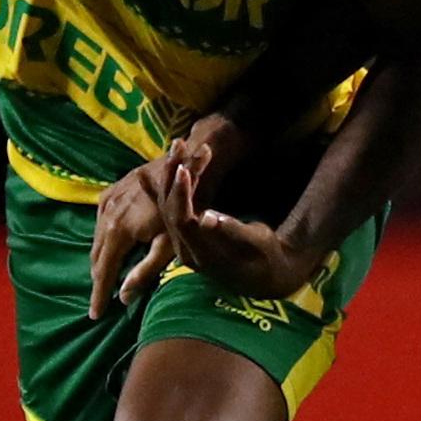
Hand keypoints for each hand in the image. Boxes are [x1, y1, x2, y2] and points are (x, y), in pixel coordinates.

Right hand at [84, 116, 253, 317]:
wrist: (181, 164)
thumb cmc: (183, 206)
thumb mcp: (169, 244)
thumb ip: (145, 271)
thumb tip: (123, 297)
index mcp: (118, 232)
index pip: (104, 272)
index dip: (99, 296)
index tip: (95, 316)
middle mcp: (105, 216)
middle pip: (96, 257)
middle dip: (98, 280)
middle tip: (100, 302)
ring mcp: (105, 202)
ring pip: (96, 240)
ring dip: (100, 261)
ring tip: (103, 281)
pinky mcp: (109, 193)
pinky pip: (100, 223)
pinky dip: (103, 240)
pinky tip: (108, 250)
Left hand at [158, 157, 317, 303]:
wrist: (267, 275)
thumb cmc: (268, 256)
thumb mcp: (256, 243)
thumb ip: (230, 230)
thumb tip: (207, 217)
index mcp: (202, 254)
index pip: (183, 220)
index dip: (182, 194)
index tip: (185, 169)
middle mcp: (187, 250)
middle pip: (171, 210)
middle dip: (174, 176)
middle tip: (180, 145)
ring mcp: (184, 244)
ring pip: (169, 207)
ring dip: (171, 176)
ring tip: (177, 146)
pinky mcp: (187, 237)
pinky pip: (171, 210)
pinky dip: (164, 190)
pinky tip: (152, 173)